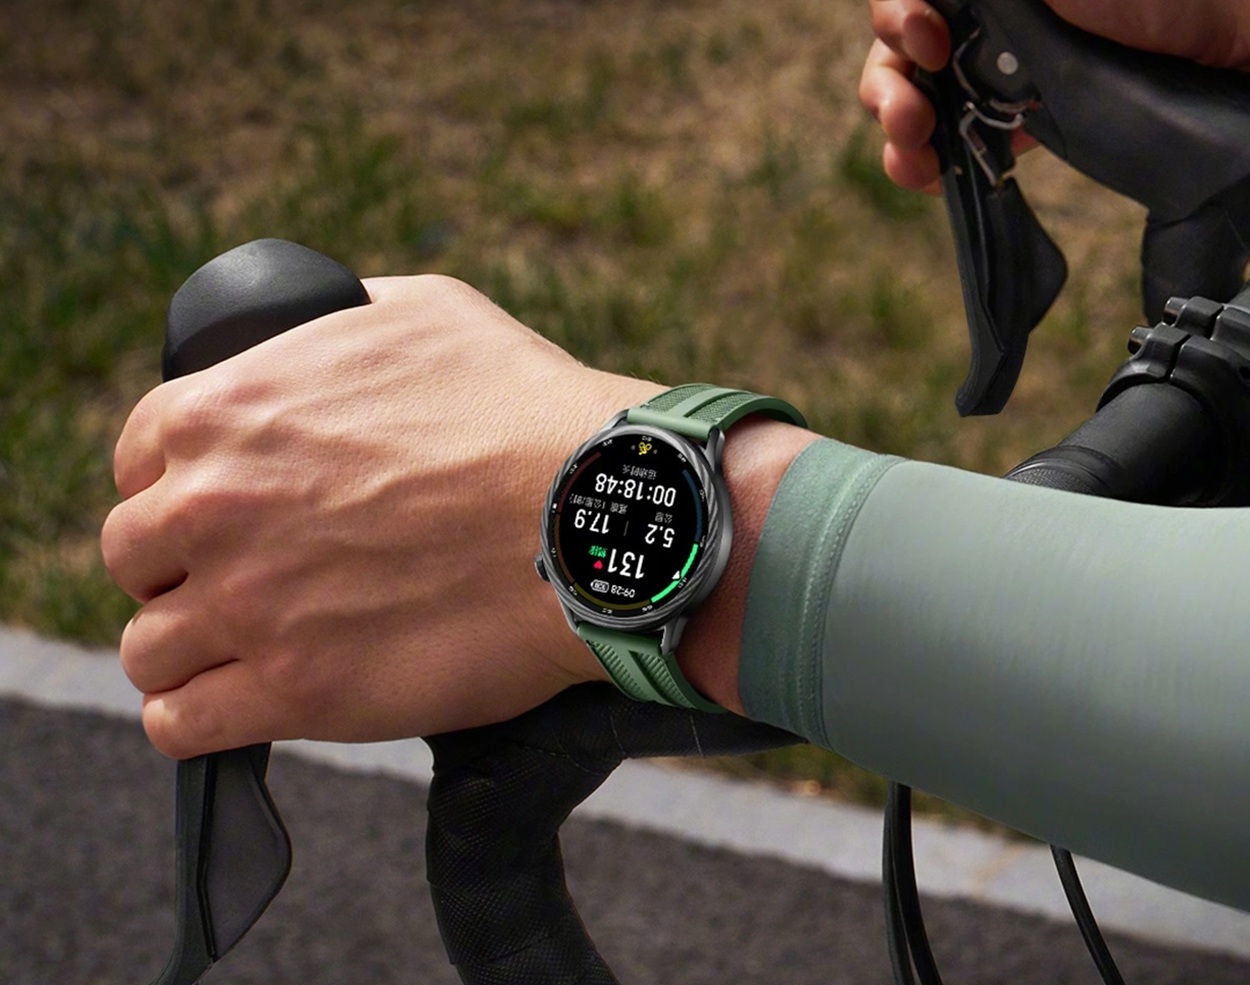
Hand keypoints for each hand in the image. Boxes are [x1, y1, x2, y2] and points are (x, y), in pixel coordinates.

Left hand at [101, 275, 657, 757]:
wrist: (591, 515)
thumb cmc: (522, 411)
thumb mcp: (422, 314)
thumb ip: (331, 326)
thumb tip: (305, 338)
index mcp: (227, 412)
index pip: (137, 461)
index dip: (174, 488)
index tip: (215, 514)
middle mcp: (213, 509)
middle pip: (135, 556)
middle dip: (179, 567)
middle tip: (242, 578)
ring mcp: (248, 607)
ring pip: (148, 648)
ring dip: (186, 648)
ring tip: (240, 650)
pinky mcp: (295, 693)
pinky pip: (183, 724)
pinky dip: (196, 718)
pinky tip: (235, 704)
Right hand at [859, 0, 1249, 191]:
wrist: (1219, 51)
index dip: (897, 17)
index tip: (929, 40)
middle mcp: (978, 19)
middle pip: (894, 51)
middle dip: (887, 88)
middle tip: (911, 118)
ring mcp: (990, 71)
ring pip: (910, 100)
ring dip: (897, 134)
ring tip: (915, 161)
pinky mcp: (1010, 121)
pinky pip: (947, 142)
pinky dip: (926, 164)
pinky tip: (932, 178)